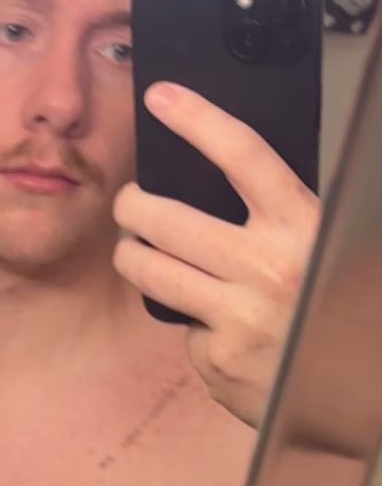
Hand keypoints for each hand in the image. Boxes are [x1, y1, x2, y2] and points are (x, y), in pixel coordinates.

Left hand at [113, 82, 321, 428]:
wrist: (356, 387)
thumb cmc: (337, 310)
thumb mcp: (322, 245)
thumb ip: (278, 217)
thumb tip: (217, 179)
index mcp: (304, 226)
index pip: (243, 155)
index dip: (197, 118)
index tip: (162, 98)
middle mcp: (270, 268)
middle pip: (167, 219)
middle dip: (133, 206)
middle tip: (129, 202)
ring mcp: (239, 316)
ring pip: (151, 271)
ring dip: (133, 256)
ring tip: (136, 251)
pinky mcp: (218, 358)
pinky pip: (181, 326)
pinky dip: (190, 323)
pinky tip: (215, 328)